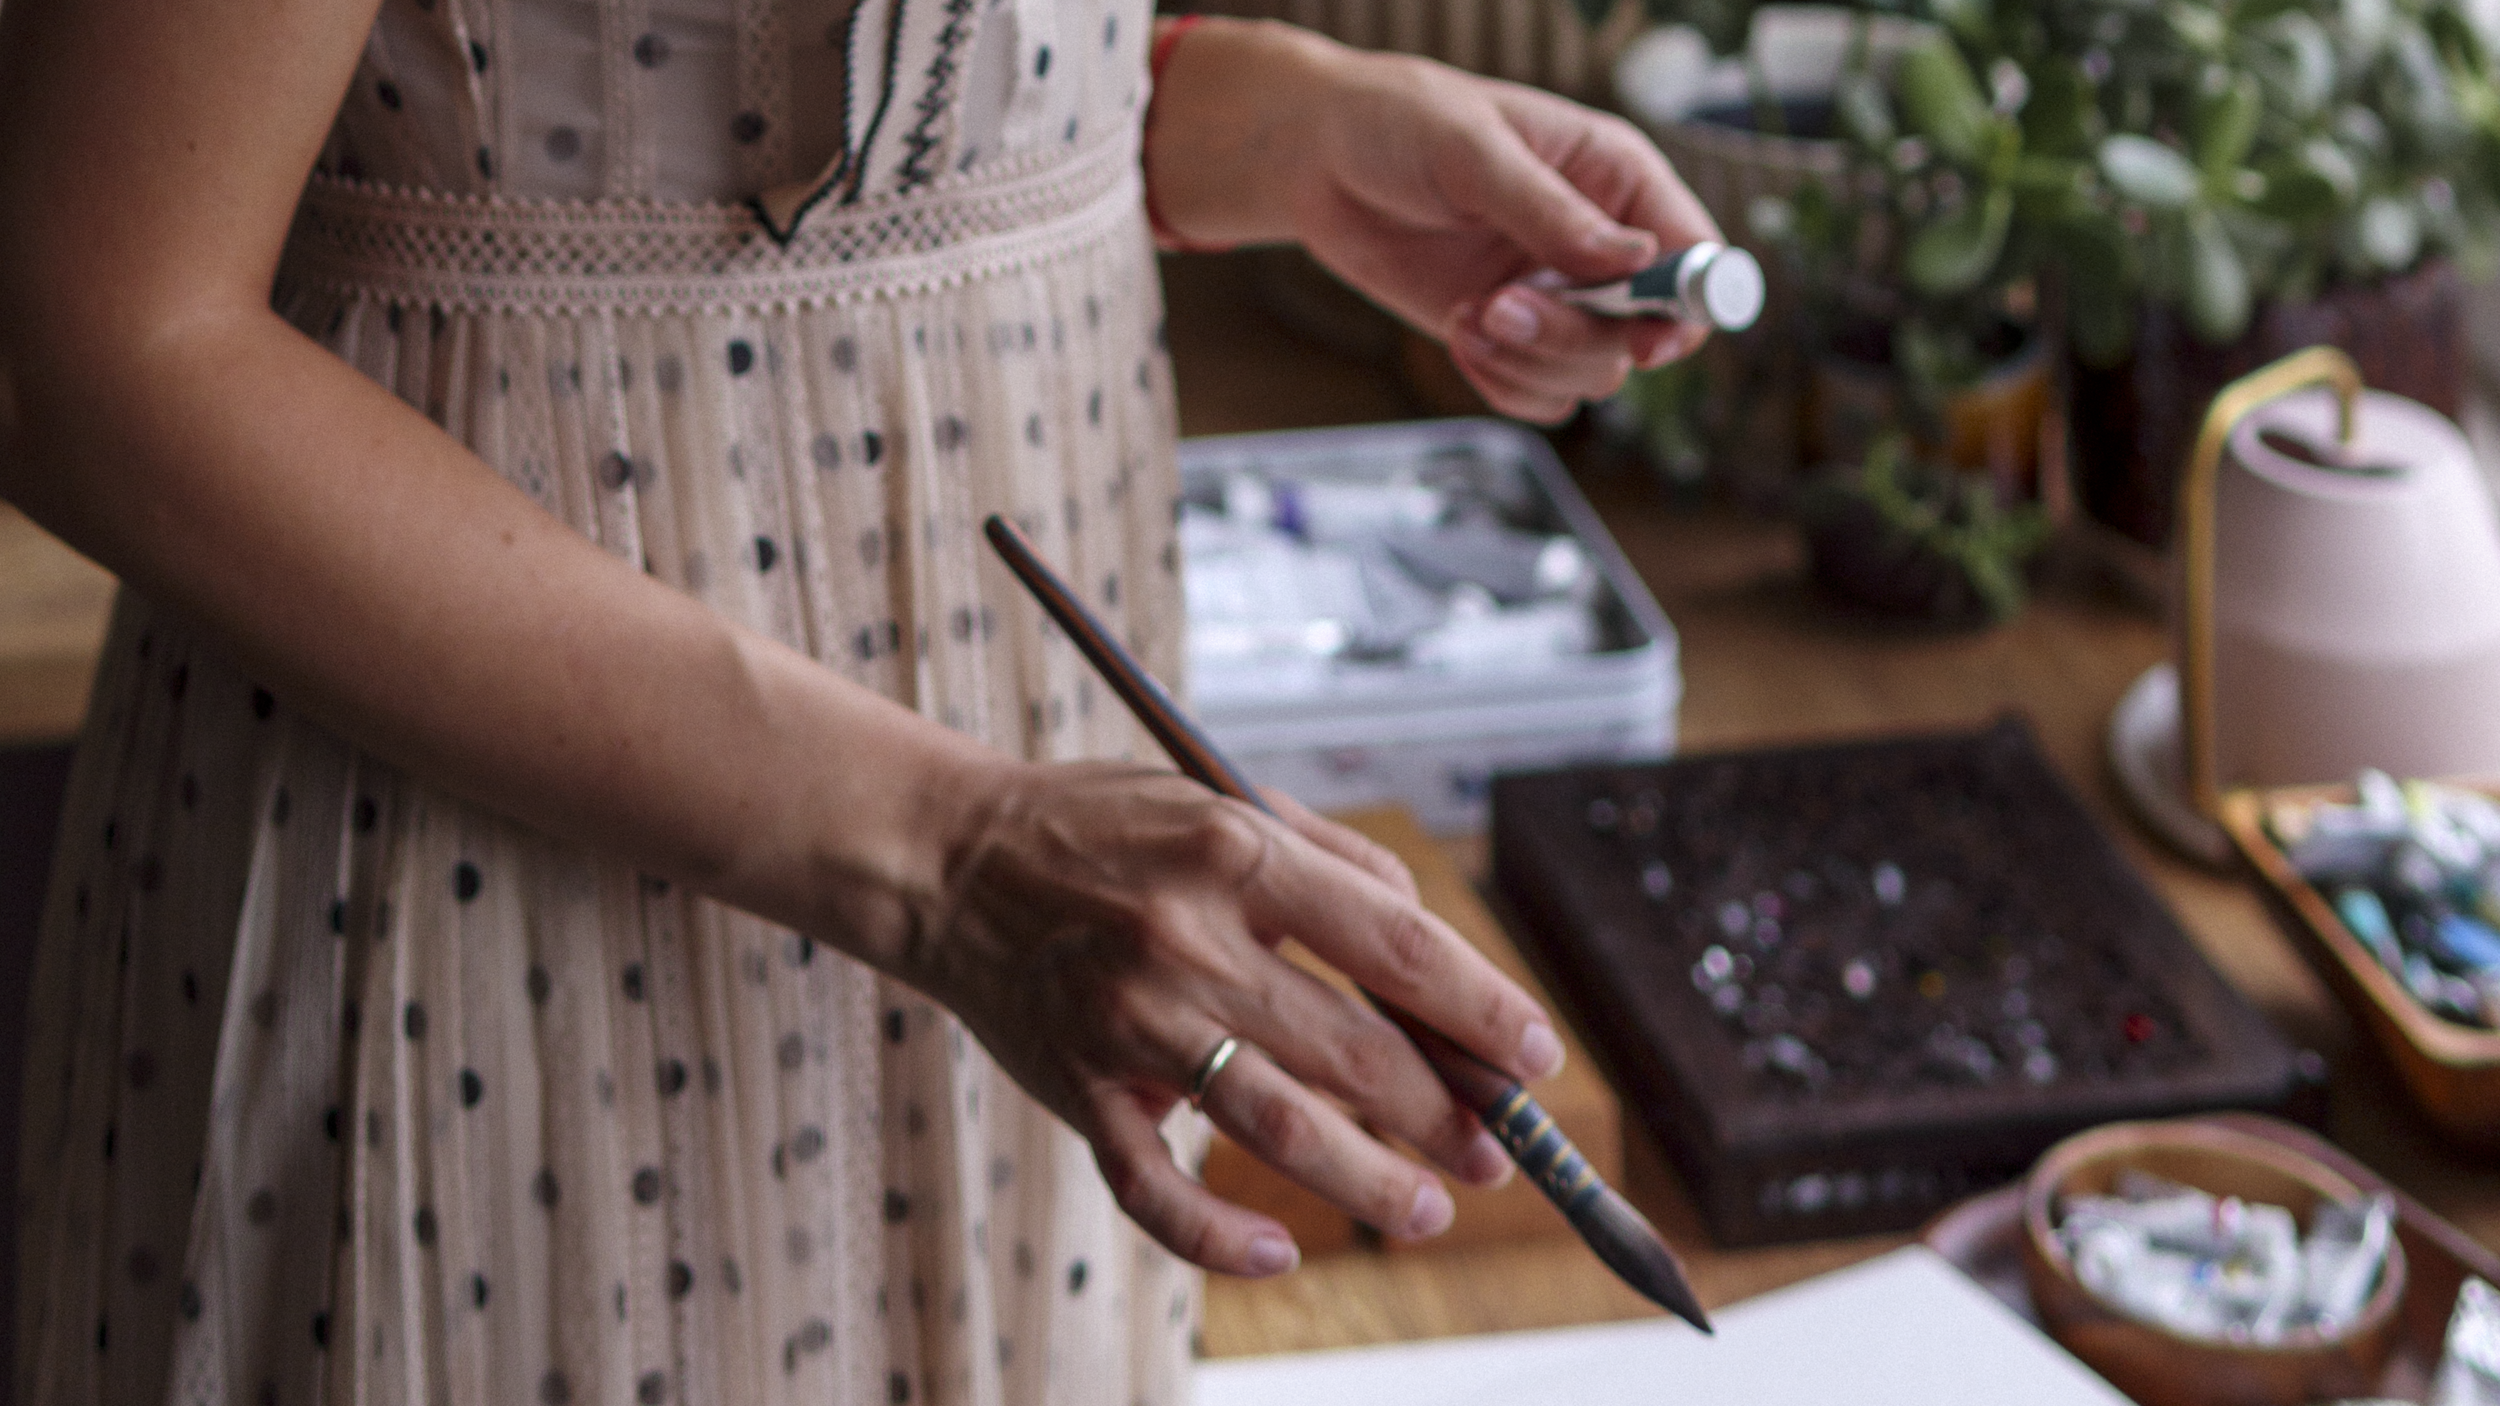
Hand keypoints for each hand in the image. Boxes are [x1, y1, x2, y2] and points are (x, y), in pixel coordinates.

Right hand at [909, 761, 1562, 1276]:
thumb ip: (1334, 864)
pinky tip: (1280, 1248)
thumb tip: (1432, 952)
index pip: (1397, 946)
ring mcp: (1129, 1021)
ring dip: (1369, 1180)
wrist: (949, 859)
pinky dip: (1218, 1232)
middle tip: (1496, 1153)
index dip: (1483, 1009)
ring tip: (1430, 1210)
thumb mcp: (1222, 801)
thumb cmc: (1105, 829)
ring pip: (1277, 1126)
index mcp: (1238, 854)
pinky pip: (1151, 1186)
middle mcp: (1188, 938)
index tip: (1537, 1057)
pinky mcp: (1077, 1085)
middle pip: (1353, 1050)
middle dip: (1446, 1114)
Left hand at [1146, 21, 1724, 421]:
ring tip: (1470, 316)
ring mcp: (1554, 296)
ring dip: (1530, 364)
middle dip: (1575, 338)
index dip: (1688, 306)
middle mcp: (1598, 244)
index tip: (1647, 337)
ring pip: (1592, 375)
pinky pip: (1539, 395)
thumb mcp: (1474, 150)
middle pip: (1642, 334)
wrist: (1317, 158)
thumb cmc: (1400, 122)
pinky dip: (1502, 384)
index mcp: (1617, 178)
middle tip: (1502, 307)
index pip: (1693, 257)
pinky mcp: (1506, 335)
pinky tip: (1459, 337)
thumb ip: (1549, 210)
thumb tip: (1632, 260)